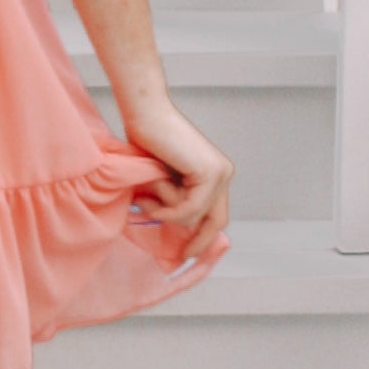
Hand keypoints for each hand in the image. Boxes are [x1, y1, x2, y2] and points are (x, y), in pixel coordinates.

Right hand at [121, 90, 232, 281]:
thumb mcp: (165, 179)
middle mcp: (223, 173)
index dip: (204, 237)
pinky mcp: (209, 173)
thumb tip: (176, 229)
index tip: (187, 253)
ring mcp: (219, 172)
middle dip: (198, 240)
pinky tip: (150, 201)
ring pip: (197, 217)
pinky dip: (169, 211)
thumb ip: (175, 199)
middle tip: (181, 254)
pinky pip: (189, 209)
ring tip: (145, 201)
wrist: (145, 114)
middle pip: (216, 221)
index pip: (216, 215)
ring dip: (168, 215)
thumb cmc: (146, 140)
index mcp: (216, 173)